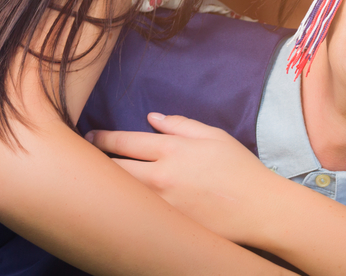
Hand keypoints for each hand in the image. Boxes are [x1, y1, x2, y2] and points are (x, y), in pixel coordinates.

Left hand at [86, 113, 287, 245]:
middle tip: (84, 160)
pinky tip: (118, 206)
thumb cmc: (239, 168)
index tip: (91, 137)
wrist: (260, 209)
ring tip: (95, 182)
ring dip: (106, 186)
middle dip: (95, 162)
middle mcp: (160, 178)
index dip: (102, 138)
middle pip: (112, 169)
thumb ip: (180, 124)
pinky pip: (136, 215)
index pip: (124, 141)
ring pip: (120, 194)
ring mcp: (161, 206)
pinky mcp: (167, 227)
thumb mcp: (213, 136)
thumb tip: (152, 118)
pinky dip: (124, 208)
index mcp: (171, 150)